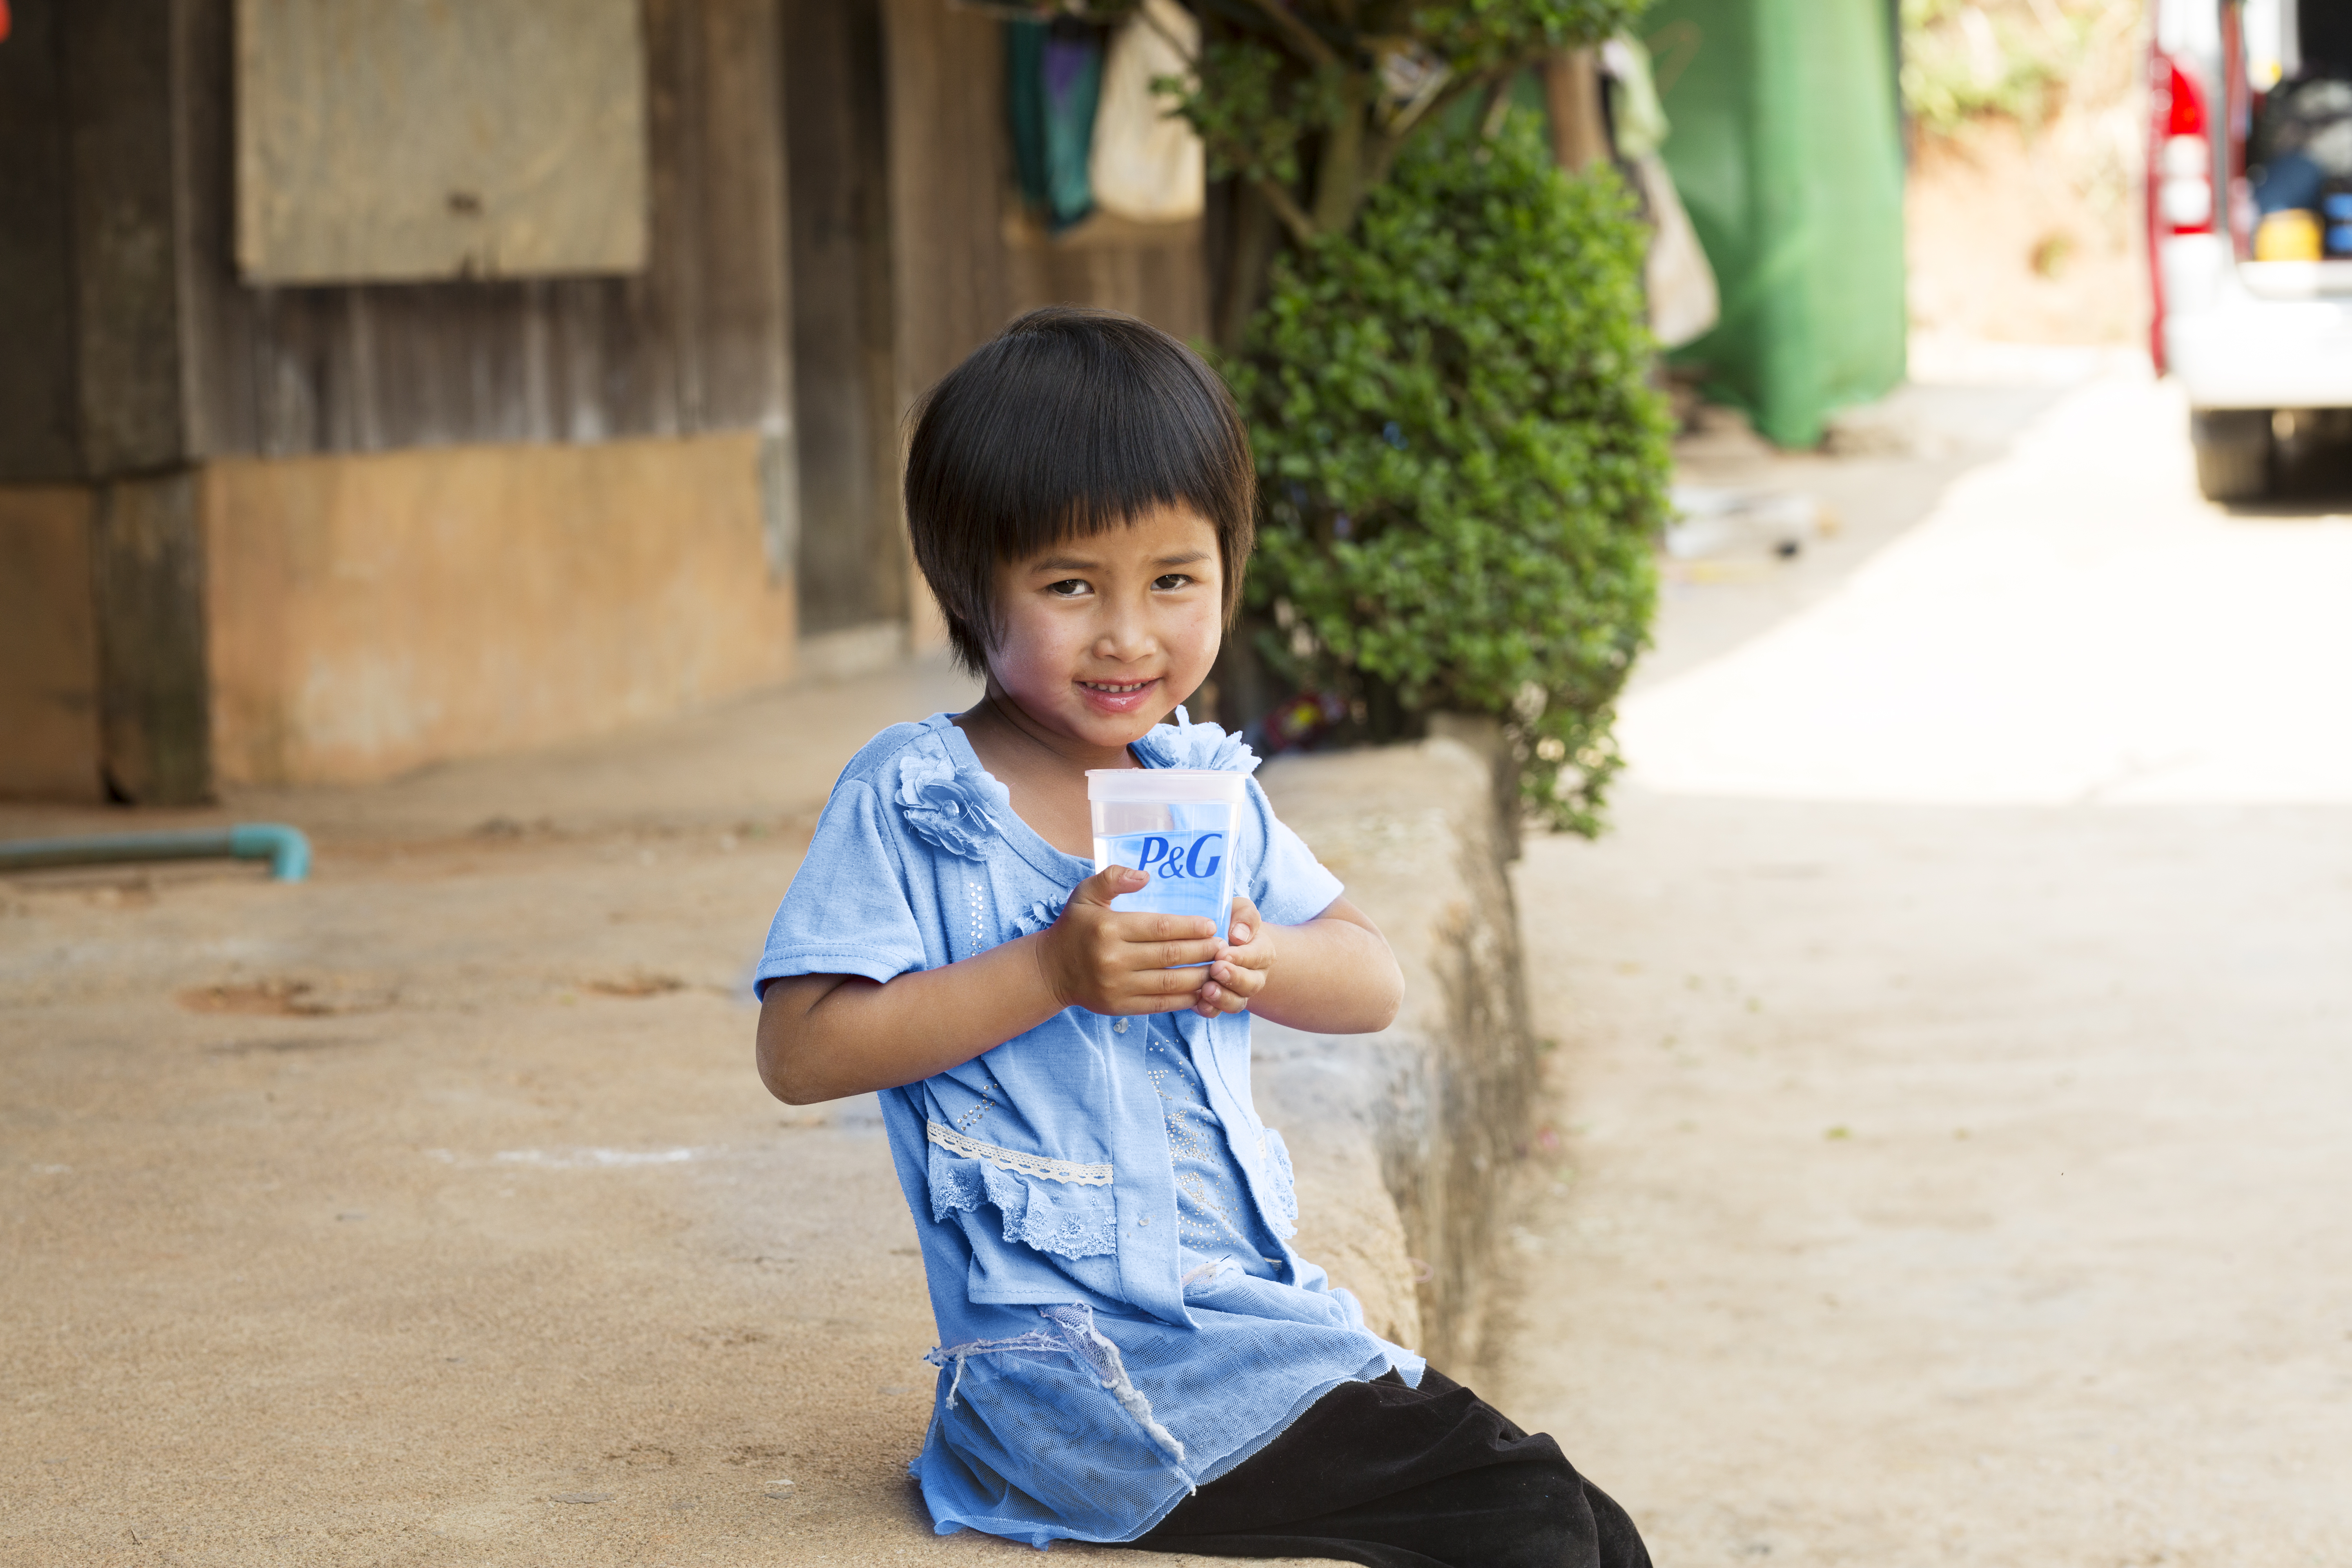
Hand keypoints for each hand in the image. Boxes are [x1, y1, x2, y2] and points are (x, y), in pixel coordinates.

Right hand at [1034, 864, 1222, 1015]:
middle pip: (1170, 955)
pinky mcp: (1120, 1007)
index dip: (1191, 926)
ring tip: (1219, 967)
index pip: (1160, 927)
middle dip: (1202, 950)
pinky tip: (1201, 990)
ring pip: (1170, 982)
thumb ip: (1114, 877)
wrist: (1051, 970)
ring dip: (1200, 975)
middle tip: (1223, 946)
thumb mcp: (1085, 894)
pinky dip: (1185, 998)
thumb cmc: (1075, 927)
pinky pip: (1160, 1004)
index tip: (1212, 925)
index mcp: (1109, 928)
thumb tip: (1146, 876)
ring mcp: (1117, 986)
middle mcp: (1113, 959)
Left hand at [1192, 895, 1275, 1017]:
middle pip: (1250, 984)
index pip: (1257, 956)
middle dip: (1233, 978)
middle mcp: (1254, 976)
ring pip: (1236, 1002)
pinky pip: (1217, 1011)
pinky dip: (1209, 1009)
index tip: (1223, 953)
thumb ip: (1244, 917)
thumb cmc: (1232, 923)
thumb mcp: (1240, 911)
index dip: (1241, 957)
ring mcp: (1237, 992)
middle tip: (1216, 970)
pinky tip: (1197, 1002)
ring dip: (1222, 998)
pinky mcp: (1219, 1002)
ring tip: (1207, 990)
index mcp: (1262, 951)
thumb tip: (1238, 934)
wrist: (1224, 942)